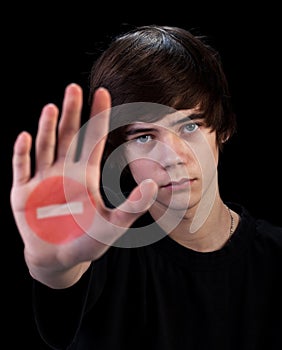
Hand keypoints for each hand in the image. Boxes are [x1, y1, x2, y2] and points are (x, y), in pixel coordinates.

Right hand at [10, 83, 156, 287]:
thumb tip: (154, 184)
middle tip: (74, 88)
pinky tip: (25, 138)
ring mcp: (42, 180)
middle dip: (71, 113)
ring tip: (52, 107)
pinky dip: (22, 154)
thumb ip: (133, 206)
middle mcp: (64, 171)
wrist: (60, 260)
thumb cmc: (88, 242)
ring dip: (47, 128)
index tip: (102, 92)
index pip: (93, 139)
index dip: (98, 117)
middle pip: (68, 136)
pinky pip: (21, 169)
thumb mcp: (114, 224)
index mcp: (84, 174)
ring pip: (45, 147)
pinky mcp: (23, 193)